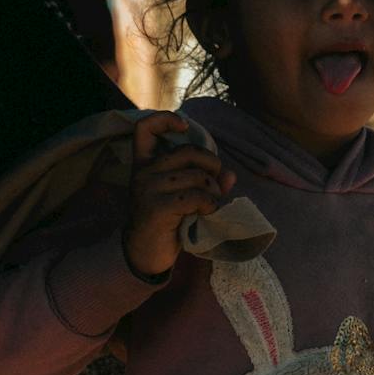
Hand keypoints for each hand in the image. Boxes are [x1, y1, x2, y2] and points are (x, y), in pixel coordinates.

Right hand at [123, 112, 233, 278]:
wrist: (143, 254)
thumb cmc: (163, 223)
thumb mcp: (180, 197)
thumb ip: (202, 182)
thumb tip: (230, 175)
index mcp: (144, 164)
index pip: (145, 127)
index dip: (166, 120)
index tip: (184, 128)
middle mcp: (143, 172)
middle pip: (189, 151)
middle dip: (212, 165)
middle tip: (215, 185)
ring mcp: (148, 188)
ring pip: (197, 176)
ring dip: (214, 191)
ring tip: (212, 204)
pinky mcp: (158, 207)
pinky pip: (197, 196)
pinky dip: (210, 204)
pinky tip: (208, 213)